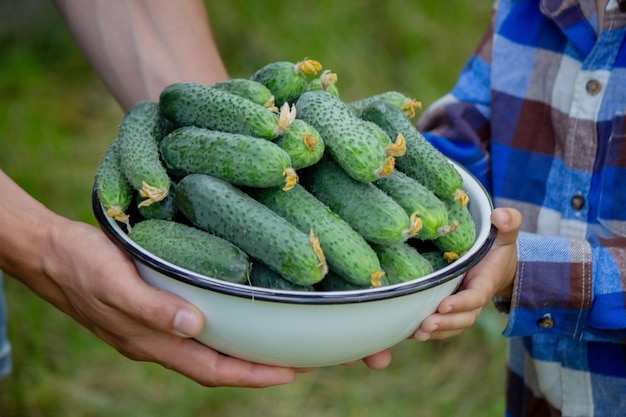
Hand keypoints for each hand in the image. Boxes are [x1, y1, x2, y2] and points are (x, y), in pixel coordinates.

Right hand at [27, 218, 299, 387]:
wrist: (50, 253)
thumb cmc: (80, 265)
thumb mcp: (114, 283)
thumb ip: (152, 309)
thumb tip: (195, 326)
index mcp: (151, 342)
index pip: (212, 370)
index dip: (253, 375)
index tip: (291, 372)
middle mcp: (158, 341)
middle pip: (217, 365)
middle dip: (258, 368)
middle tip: (300, 358)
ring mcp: (154, 327)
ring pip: (208, 349)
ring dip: (243, 351)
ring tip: (277, 340)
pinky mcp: (152, 309)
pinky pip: (195, 329)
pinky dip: (222, 329)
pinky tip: (236, 315)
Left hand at [413, 207, 521, 340]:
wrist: (498, 266)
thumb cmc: (497, 249)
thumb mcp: (505, 234)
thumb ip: (509, 223)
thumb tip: (499, 215)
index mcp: (484, 282)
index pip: (475, 296)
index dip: (462, 303)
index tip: (444, 305)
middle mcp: (473, 299)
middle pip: (462, 318)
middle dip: (445, 323)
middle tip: (425, 324)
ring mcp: (462, 308)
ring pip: (452, 326)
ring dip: (435, 332)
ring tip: (416, 333)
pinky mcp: (450, 310)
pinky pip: (443, 326)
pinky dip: (428, 332)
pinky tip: (408, 333)